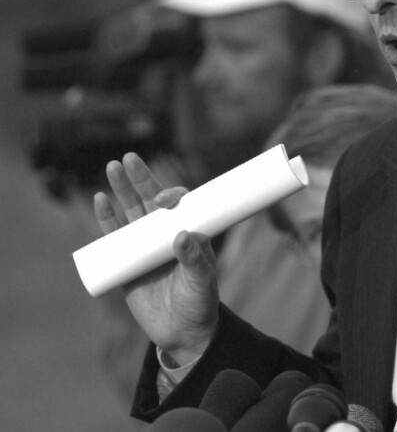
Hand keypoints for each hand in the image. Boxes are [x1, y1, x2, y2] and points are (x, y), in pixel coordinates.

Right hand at [94, 152, 218, 365]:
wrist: (182, 333)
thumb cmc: (200, 303)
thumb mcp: (202, 281)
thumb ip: (195, 260)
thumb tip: (181, 236)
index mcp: (189, 232)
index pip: (179, 206)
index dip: (170, 197)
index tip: (163, 200)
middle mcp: (165, 235)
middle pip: (150, 201)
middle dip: (140, 180)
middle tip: (128, 158)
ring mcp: (145, 247)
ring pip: (130, 213)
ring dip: (120, 191)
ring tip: (112, 168)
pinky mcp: (127, 263)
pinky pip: (114, 238)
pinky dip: (106, 220)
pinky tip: (100, 201)